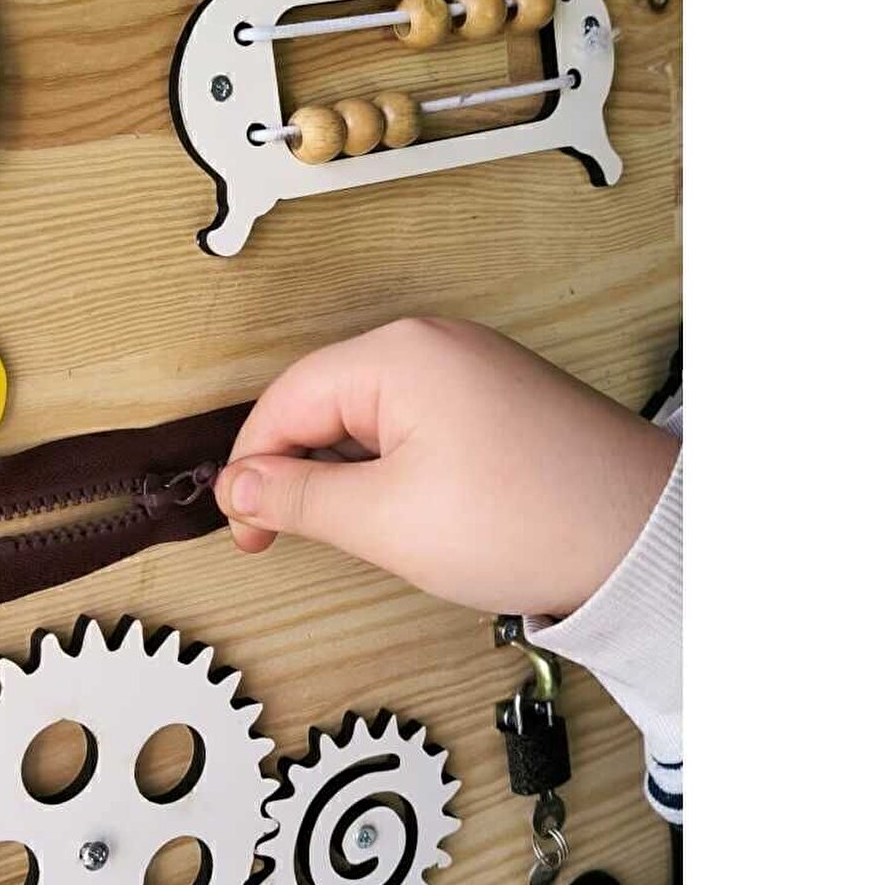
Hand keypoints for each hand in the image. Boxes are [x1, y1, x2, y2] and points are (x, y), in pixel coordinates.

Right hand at [215, 319, 678, 619]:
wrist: (644, 540)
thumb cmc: (530, 522)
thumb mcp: (386, 521)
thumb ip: (299, 499)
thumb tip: (240, 488)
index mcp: (400, 354)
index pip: (287, 401)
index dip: (252, 469)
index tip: (243, 528)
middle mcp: (435, 344)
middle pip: (325, 401)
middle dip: (298, 471)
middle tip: (283, 537)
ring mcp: (473, 368)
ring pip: (370, 415)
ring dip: (346, 473)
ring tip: (356, 533)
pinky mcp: (500, 399)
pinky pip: (416, 422)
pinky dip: (392, 467)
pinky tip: (405, 514)